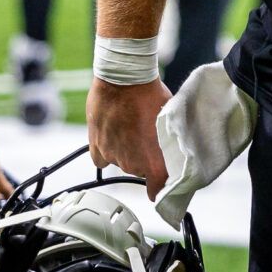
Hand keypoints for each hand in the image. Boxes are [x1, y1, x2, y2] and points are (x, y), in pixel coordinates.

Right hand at [88, 77, 172, 196]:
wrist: (123, 79)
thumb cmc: (150, 95)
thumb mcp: (170, 120)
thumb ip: (170, 144)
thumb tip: (176, 153)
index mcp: (153, 162)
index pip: (158, 191)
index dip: (161, 190)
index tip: (162, 188)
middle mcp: (131, 164)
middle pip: (141, 170)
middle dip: (145, 157)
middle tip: (148, 136)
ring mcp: (112, 156)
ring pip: (122, 162)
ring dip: (127, 151)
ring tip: (131, 128)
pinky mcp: (96, 146)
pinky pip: (102, 159)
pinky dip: (108, 150)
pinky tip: (114, 134)